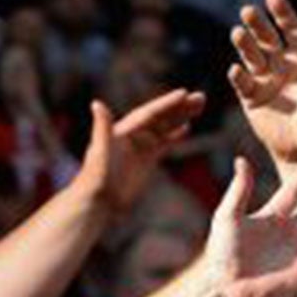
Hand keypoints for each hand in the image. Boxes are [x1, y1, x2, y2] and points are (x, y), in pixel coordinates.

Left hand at [73, 88, 206, 218]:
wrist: (99, 202)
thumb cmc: (96, 177)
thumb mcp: (100, 151)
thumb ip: (102, 127)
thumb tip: (97, 103)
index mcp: (122, 130)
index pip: (149, 114)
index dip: (166, 104)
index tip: (184, 94)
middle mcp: (131, 135)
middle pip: (160, 117)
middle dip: (179, 107)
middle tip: (200, 97)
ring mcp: (140, 147)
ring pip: (164, 128)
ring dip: (181, 117)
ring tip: (200, 105)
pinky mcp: (146, 161)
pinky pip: (163, 143)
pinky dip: (174, 135)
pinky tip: (187, 127)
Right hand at [227, 0, 296, 171]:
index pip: (291, 30)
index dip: (282, 13)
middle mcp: (282, 66)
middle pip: (267, 39)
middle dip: (258, 25)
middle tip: (247, 10)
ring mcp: (265, 81)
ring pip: (252, 56)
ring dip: (244, 44)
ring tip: (237, 32)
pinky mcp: (251, 98)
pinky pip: (243, 83)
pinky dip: (238, 76)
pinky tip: (236, 69)